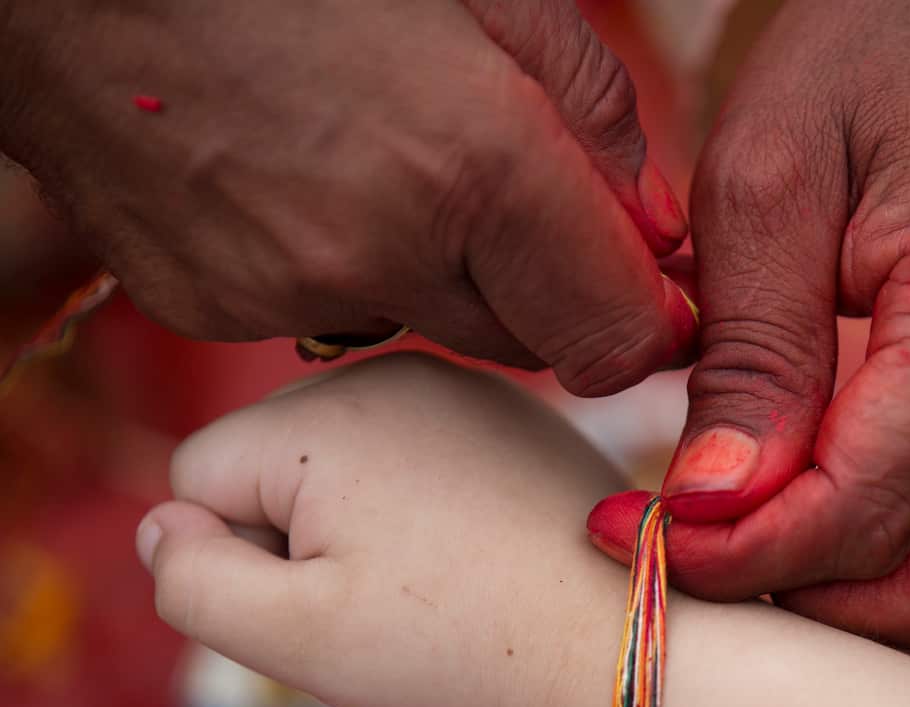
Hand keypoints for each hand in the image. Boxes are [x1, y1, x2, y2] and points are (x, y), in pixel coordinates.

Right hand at [0, 0, 694, 395]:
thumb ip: (594, 114)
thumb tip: (650, 225)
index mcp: (474, 165)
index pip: (616, 338)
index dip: (642, 323)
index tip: (641, 289)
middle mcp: (385, 251)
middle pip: (533, 346)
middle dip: (547, 291)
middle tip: (511, 204)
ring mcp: (290, 290)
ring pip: (436, 332)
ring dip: (447, 277)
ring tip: (392, 172)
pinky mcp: (217, 307)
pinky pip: (339, 319)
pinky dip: (354, 272)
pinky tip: (312, 191)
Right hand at [135, 353, 629, 706]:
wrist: (627, 644)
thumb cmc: (460, 645)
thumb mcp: (291, 635)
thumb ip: (188, 579)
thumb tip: (165, 525)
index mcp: (322, 414)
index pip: (198, 475)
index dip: (238, 557)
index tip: (328, 596)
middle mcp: (389, 372)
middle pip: (269, 457)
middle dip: (296, 531)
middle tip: (385, 592)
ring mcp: (457, 384)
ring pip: (339, 455)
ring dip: (357, 518)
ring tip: (433, 574)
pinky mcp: (505, 411)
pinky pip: (412, 450)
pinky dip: (420, 501)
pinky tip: (473, 548)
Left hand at [589, 0, 909, 669]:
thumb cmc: (868, 50)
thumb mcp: (769, 176)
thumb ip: (755, 353)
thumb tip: (718, 504)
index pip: (866, 511)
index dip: (742, 554)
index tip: (640, 541)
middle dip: (827, 610)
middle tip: (711, 558)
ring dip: (891, 608)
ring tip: (777, 549)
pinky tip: (850, 522)